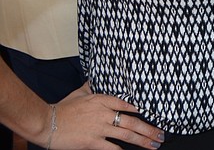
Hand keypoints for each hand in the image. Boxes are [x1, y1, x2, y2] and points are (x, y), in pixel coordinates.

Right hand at [42, 83, 163, 149]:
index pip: (127, 103)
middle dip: (149, 129)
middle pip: (132, 121)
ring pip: (127, 135)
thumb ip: (94, 86)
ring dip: (143, 140)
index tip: (152, 113)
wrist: (46, 122)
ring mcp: (99, 128)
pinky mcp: (92, 142)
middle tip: (161, 134)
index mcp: (102, 100)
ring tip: (154, 144)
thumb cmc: (63, 107)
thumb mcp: (81, 92)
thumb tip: (100, 76)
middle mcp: (104, 114)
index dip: (141, 109)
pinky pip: (112, 148)